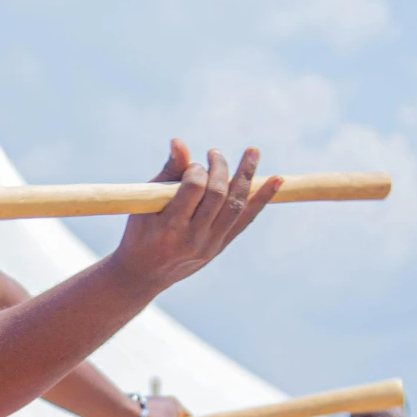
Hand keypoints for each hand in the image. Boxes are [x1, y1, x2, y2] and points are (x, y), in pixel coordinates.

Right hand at [112, 141, 279, 294]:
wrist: (143, 274)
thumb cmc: (140, 231)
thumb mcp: (145, 203)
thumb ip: (166, 173)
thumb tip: (179, 142)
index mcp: (169, 226)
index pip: (194, 188)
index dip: (196, 169)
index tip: (190, 166)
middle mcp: (192, 238)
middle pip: (218, 194)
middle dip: (220, 167)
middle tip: (215, 153)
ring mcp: (209, 244)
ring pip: (236, 205)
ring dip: (246, 175)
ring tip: (252, 152)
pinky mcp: (220, 247)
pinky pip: (245, 220)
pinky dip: (262, 198)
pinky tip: (276, 180)